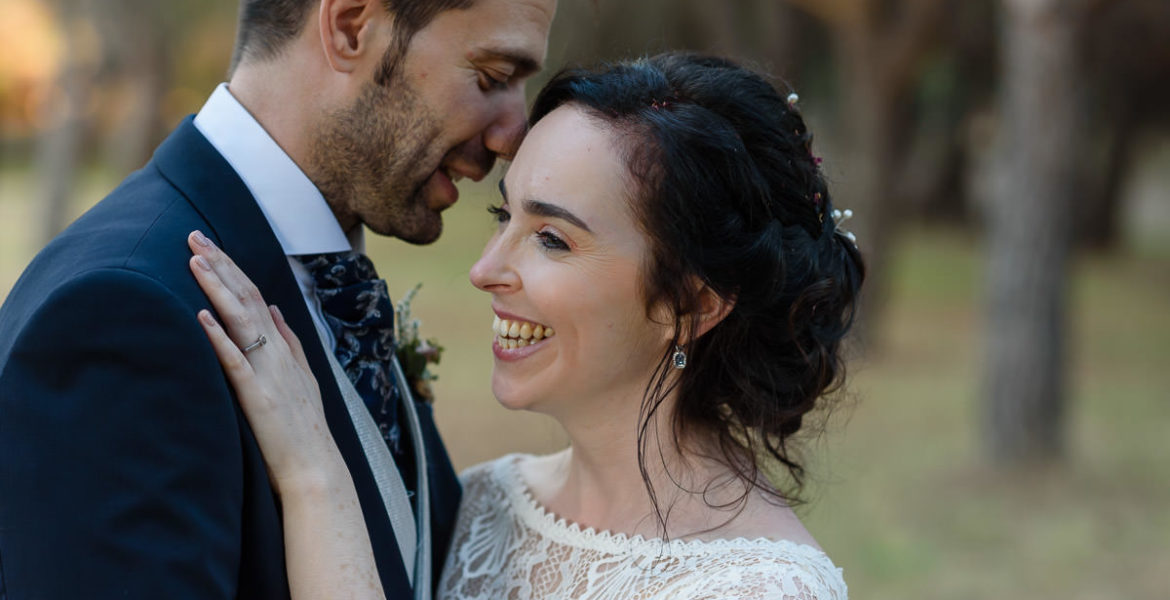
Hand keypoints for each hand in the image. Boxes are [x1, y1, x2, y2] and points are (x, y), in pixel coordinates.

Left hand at [187, 230, 343, 495]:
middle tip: (194, 235)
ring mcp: (269, 374)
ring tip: (196, 261)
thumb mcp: (304, 379)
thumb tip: (273, 309)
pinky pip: (236, 362)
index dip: (233, 269)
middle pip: (246, 299)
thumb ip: (290, 342)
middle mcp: (278, 355)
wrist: (316, 471)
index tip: (210, 246)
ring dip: (217, 289)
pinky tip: (202, 316)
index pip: (256, 298)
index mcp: (286, 350)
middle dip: (220, 265)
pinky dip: (219, 337)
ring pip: (241, 321)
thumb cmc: (305, 432)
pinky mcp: (257, 397)